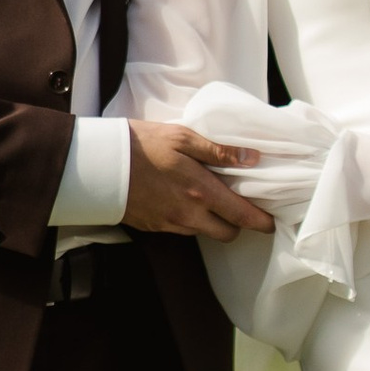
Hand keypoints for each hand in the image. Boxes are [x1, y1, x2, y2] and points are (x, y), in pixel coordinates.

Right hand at [124, 122, 274, 240]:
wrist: (98, 164)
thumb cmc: (141, 144)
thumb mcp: (182, 137)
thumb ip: (219, 151)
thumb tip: (252, 158)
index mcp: (201, 191)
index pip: (241, 216)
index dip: (261, 222)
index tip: (271, 221)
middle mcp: (189, 214)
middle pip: (227, 233)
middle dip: (238, 224)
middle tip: (239, 206)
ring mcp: (170, 224)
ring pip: (205, 232)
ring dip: (213, 221)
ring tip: (210, 199)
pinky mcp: (154, 227)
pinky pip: (182, 230)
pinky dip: (191, 220)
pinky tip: (183, 199)